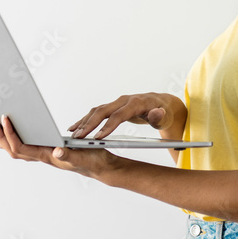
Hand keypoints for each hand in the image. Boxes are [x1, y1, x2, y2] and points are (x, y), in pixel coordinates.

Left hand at [0, 115, 117, 179]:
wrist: (102, 167)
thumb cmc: (92, 161)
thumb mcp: (82, 155)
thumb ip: (69, 154)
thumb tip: (57, 150)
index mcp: (48, 156)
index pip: (21, 148)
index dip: (10, 135)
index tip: (4, 120)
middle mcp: (44, 156)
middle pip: (15, 150)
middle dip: (1, 137)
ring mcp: (46, 155)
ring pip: (19, 150)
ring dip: (5, 140)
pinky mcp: (50, 151)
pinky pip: (28, 147)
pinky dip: (16, 141)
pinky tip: (14, 135)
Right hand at [67, 93, 181, 139]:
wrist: (161, 103)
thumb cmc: (163, 112)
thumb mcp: (164, 116)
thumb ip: (159, 116)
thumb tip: (156, 113)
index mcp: (135, 103)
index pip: (119, 115)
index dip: (108, 126)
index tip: (98, 138)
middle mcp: (124, 100)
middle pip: (103, 111)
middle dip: (90, 124)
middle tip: (78, 137)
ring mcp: (117, 103)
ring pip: (97, 110)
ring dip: (84, 121)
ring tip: (73, 134)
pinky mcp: (113, 107)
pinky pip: (96, 112)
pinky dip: (85, 119)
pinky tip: (75, 128)